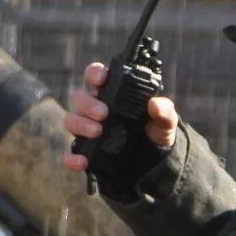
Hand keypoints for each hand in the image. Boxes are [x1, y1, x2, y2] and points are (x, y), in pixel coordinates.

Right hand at [61, 62, 179, 172]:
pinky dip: (72, 157)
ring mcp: (88, 129)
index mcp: (113, 93)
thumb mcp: (165, 122)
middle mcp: (95, 108)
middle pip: (79, 97)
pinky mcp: (86, 150)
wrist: (154, 160)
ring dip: (80, 124)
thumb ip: (164, 112)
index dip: (95, 73)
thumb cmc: (156, 131)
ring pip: (71, 120)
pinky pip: (70, 153)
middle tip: (103, 113)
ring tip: (97, 132)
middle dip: (88, 103)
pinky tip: (83, 161)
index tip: (101, 79)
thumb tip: (155, 103)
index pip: (96, 75)